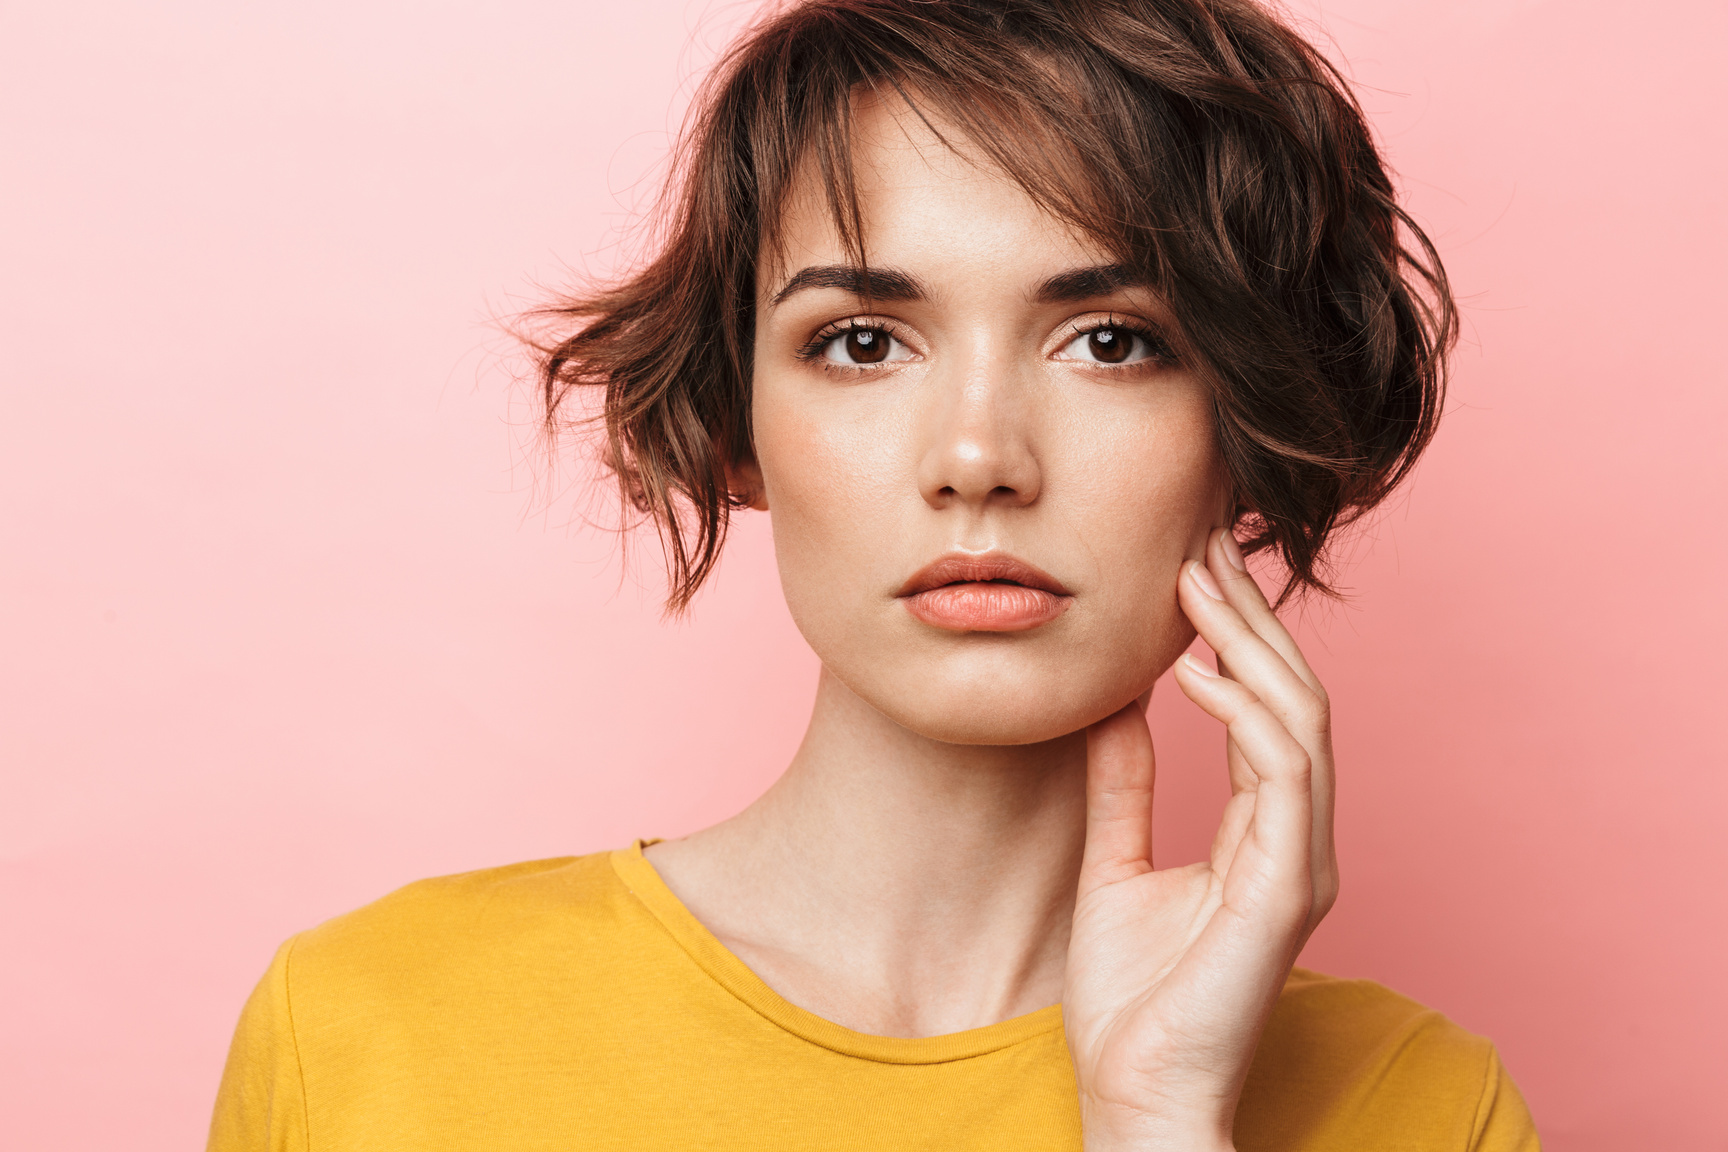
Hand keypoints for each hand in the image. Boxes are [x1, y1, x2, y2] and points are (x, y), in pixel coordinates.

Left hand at [1062, 528, 1337, 1150]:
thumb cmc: (1131, 998)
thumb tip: (1115, 703)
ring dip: (1249, 643)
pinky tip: (1193, 668)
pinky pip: (1282, 772)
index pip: (1265, 707)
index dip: (1234, 634)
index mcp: (1265, 831)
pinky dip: (1242, 711)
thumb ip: (1124, 784)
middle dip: (1250, 615)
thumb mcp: (1115, 862)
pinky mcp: (1287, 887)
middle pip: (1294, 696)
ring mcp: (1301, 861)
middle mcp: (1297, 837)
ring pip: (1300, 719)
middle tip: (1203, 541)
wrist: (1132, 1089)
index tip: (1189, 567)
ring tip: (1196, 580)